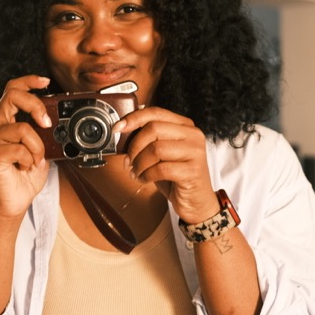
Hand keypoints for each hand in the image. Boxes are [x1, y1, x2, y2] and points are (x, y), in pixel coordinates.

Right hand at [0, 75, 51, 217]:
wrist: (13, 202)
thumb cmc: (25, 175)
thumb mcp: (41, 148)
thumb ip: (43, 131)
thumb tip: (57, 119)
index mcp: (5, 121)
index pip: (12, 90)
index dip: (28, 81)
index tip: (46, 81)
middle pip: (12, 96)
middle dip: (36, 106)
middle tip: (47, 123)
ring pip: (21, 128)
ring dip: (37, 145)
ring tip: (35, 159)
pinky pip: (18, 149)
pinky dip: (29, 159)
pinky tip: (25, 167)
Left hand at [113, 107, 218, 223]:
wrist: (197, 202)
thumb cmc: (176, 176)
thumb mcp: (161, 154)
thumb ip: (148, 140)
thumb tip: (122, 132)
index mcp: (184, 125)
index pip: (155, 112)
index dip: (133, 118)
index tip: (117, 128)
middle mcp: (193, 135)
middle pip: (153, 128)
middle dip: (135, 146)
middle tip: (129, 160)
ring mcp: (195, 152)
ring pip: (156, 149)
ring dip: (139, 163)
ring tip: (136, 172)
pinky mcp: (192, 171)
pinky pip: (160, 169)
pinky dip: (146, 175)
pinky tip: (143, 179)